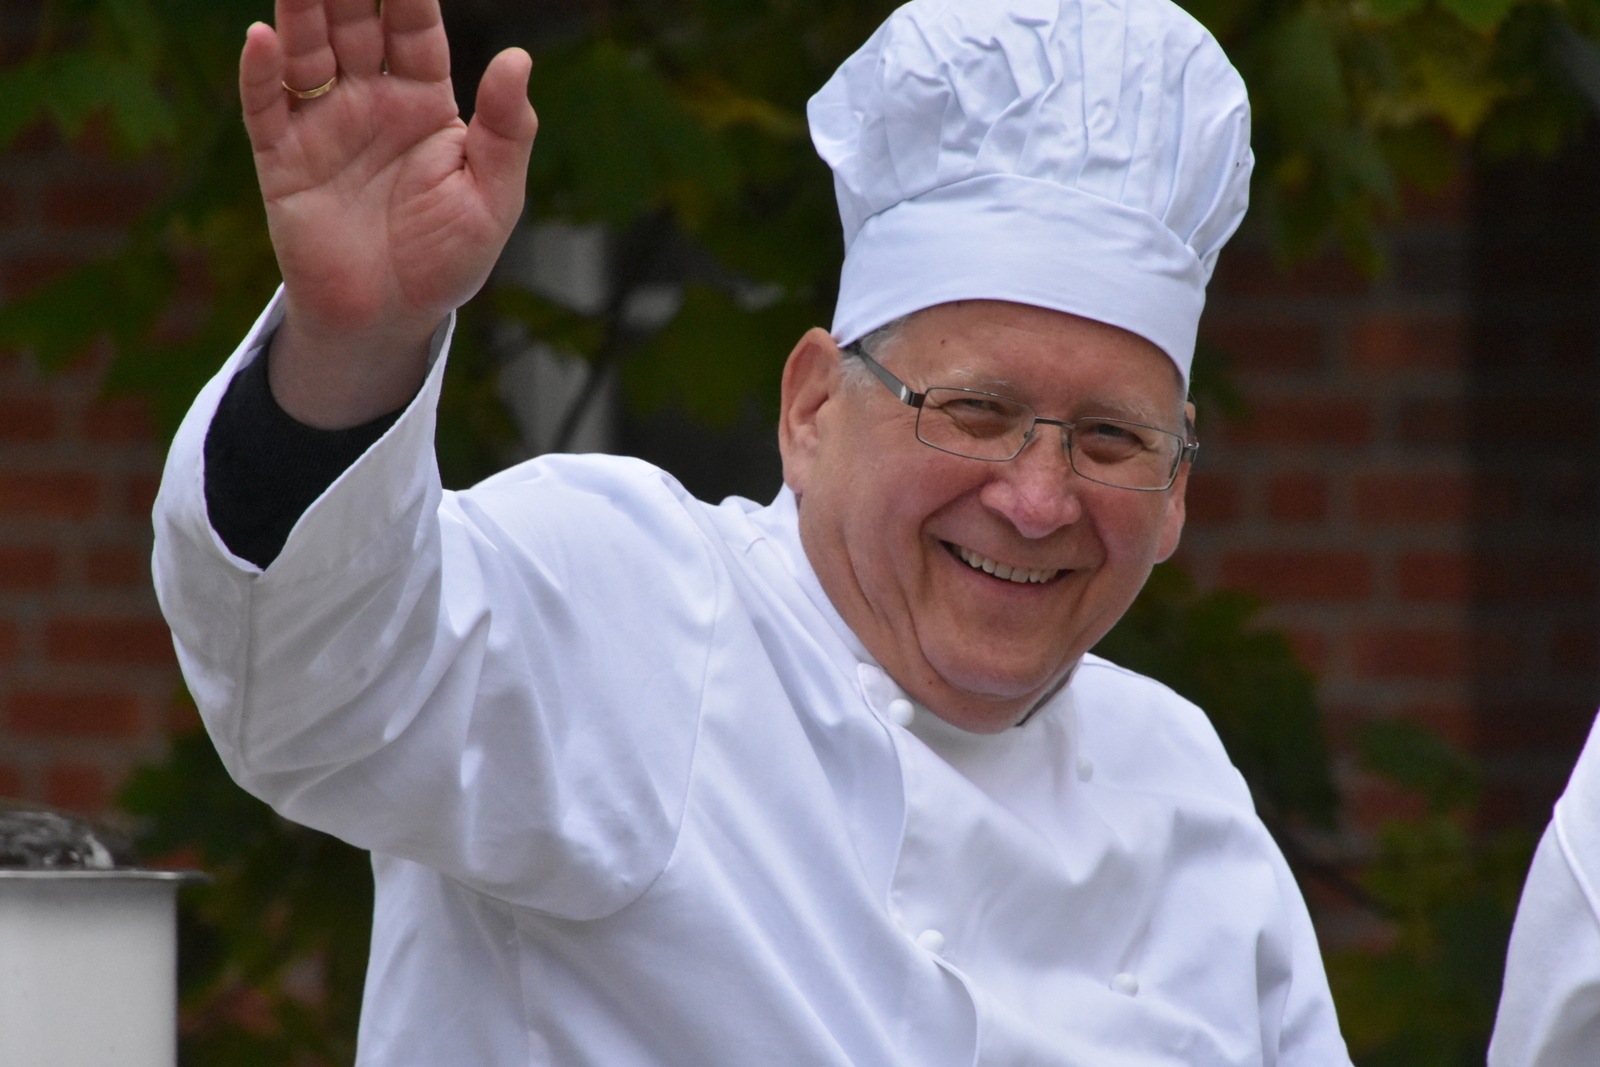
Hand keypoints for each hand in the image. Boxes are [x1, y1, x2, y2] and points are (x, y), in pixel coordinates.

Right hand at [239, 0, 537, 426]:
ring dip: (302, 10)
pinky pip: (266, 108)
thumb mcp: (493, 198)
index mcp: (423, 103)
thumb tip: (519, 59)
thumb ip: (507, 131)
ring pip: (307, 52)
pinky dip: (261, 73)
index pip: (413, 29)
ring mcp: (322, 127)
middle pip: (354, 24)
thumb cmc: (447, 260)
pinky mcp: (282, 161)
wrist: (390, 319)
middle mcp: (369, 102)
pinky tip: (262, 38)